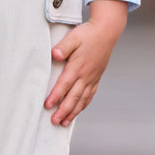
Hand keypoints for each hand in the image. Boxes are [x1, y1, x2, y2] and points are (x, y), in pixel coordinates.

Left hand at [45, 0, 127, 126]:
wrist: (107, 31)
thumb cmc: (88, 33)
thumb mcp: (73, 37)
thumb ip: (63, 47)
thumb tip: (54, 55)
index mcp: (77, 66)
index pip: (64, 85)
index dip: (55, 96)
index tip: (47, 106)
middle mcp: (85, 75)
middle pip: (73, 97)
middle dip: (63, 111)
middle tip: (54, 122)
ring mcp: (92, 78)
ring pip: (82, 99)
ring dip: (73, 112)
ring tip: (64, 122)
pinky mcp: (96, 77)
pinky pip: (90, 95)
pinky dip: (83, 105)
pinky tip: (78, 110)